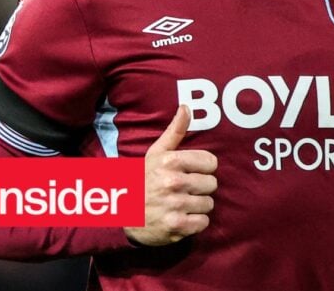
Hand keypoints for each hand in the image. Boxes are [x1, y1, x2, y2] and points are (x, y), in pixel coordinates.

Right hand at [124, 105, 217, 245]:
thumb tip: (186, 107)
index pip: (211, 163)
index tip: (190, 172)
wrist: (122, 213)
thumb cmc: (143, 180)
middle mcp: (173, 182)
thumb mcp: (155, 154)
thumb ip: (174, 131)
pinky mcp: (177, 226)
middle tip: (183, 190)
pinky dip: (194, 222)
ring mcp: (175, 205)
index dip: (202, 168)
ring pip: (209, 204)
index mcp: (170, 161)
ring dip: (197, 205)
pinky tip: (181, 217)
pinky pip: (203, 222)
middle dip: (200, 188)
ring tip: (181, 203)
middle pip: (212, 184)